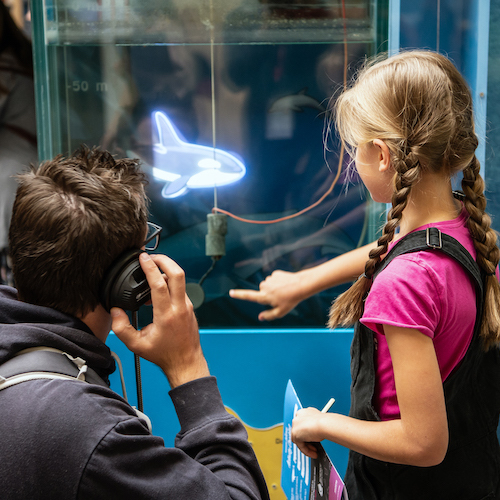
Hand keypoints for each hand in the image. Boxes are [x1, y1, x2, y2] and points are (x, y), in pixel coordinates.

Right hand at [111, 253, 208, 387]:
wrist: (186, 362)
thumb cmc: (163, 354)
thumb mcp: (137, 345)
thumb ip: (121, 328)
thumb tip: (115, 310)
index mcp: (166, 315)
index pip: (159, 284)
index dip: (150, 267)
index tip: (143, 258)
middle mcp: (180, 307)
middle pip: (178, 274)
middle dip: (165, 260)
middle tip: (152, 256)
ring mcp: (187, 306)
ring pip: (180, 280)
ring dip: (167, 271)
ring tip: (152, 271)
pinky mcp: (189, 307)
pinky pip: (180, 288)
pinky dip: (170, 282)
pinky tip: (158, 287)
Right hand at [229, 270, 302, 320]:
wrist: (301, 285)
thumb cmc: (291, 300)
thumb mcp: (280, 312)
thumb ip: (269, 315)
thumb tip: (260, 317)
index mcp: (264, 297)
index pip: (248, 296)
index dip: (239, 295)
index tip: (231, 292)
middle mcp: (264, 287)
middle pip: (261, 291)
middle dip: (268, 294)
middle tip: (280, 297)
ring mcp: (269, 279)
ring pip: (268, 284)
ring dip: (274, 287)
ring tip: (284, 290)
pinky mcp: (275, 273)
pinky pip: (274, 279)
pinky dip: (278, 281)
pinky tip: (286, 284)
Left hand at [291, 407, 326, 458]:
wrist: (324, 424)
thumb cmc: (325, 422)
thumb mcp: (319, 422)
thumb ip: (313, 426)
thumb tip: (315, 433)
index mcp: (304, 412)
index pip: (303, 424)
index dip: (308, 433)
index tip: (313, 439)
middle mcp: (298, 417)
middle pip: (300, 432)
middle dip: (307, 441)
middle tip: (315, 447)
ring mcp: (295, 425)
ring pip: (299, 439)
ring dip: (307, 447)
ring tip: (315, 452)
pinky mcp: (295, 434)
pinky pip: (300, 445)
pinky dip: (306, 450)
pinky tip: (313, 453)